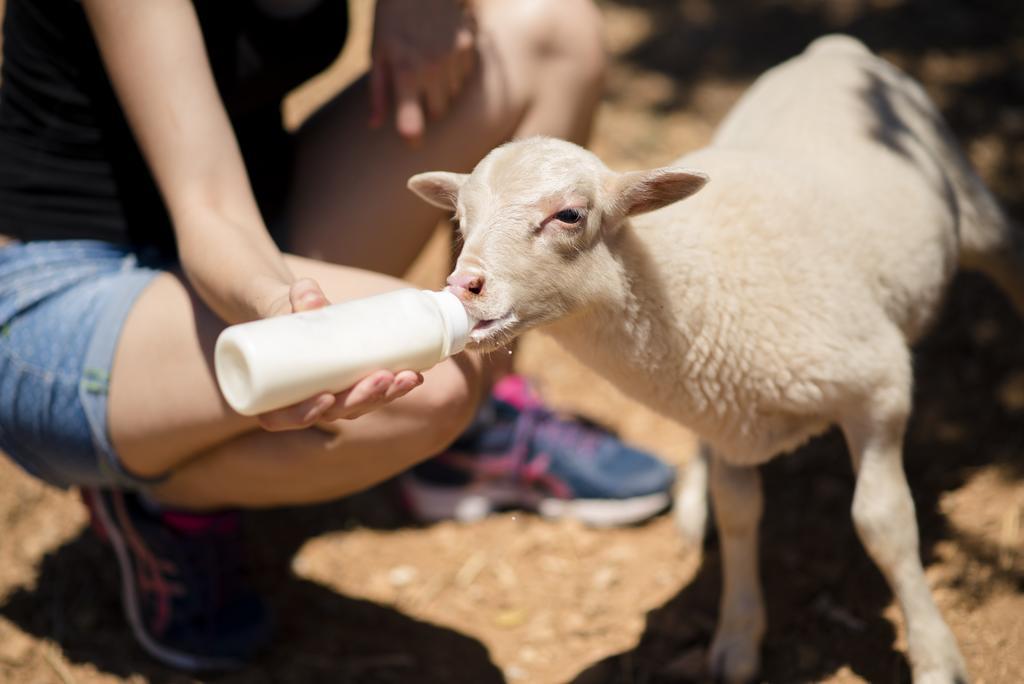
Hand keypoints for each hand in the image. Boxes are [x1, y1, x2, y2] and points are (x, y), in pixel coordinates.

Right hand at [255, 279, 423, 430]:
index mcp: (272, 393)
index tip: (325, 398)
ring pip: (358, 406)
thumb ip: (294, 297)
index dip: (305, 415)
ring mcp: (331, 395)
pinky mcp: (351, 383)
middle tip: (383, 378)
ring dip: (386, 395)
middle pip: (333, 413)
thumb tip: (309, 294)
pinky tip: (414, 375)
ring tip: (408, 377)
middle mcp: (303, 401)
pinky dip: (394, 386)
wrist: (288, 306)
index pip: (283, 418)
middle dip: (363, 399)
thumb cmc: (278, 310)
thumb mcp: (281, 302)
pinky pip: (372, 393)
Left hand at [369, 0, 476, 143]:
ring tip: (428, 64)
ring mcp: (454, 58)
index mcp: (405, 74)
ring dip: (442, 88)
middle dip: (429, 108)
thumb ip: (377, 92)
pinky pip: (465, 75)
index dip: (411, 137)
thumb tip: (374, 125)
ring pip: (453, 94)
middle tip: (417, 90)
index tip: (411, 139)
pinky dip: (455, 71)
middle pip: (438, 113)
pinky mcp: (469, 47)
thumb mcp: (377, 52)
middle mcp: (433, 70)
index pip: (412, 126)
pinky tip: (442, 52)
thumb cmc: (392, 18)